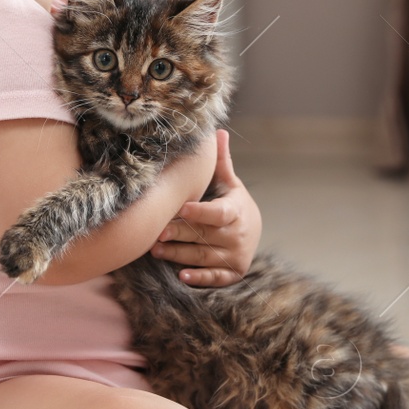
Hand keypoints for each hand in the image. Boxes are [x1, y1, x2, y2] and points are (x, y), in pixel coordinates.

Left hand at [150, 129, 260, 286]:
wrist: (253, 232)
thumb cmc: (233, 204)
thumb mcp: (230, 184)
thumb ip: (221, 163)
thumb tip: (218, 131)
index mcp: (235, 210)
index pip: (217, 212)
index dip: (200, 211)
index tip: (182, 207)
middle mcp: (237, 234)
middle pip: (204, 235)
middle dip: (179, 234)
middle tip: (156, 232)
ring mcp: (235, 255)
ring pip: (202, 256)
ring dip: (178, 255)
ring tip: (155, 250)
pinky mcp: (232, 273)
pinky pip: (215, 277)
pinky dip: (199, 278)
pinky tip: (182, 276)